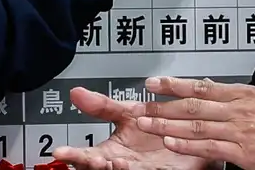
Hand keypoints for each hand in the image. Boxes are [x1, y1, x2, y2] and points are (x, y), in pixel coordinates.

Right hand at [51, 87, 213, 169]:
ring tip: (115, 160)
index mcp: (111, 152)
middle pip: (101, 169)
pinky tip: (147, 164)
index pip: (87, 155)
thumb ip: (103, 106)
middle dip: (92, 166)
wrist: (193, 136)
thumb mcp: (127, 114)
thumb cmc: (159, 130)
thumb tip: (76, 92)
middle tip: (90, 159)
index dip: (73, 154)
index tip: (60, 152)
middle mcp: (124, 165)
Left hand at [134, 76, 254, 169]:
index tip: (152, 83)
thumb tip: (206, 86)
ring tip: (146, 123)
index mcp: (241, 94)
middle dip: (161, 106)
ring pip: (196, 125)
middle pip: (192, 106)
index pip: (199, 87)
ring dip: (167, 124)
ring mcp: (240, 132)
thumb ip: (230, 95)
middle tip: (139, 105)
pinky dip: (188, 145)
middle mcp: (238, 110)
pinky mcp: (243, 153)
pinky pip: (210, 147)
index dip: (173, 85)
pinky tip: (171, 142)